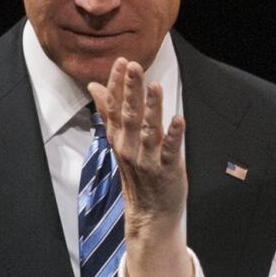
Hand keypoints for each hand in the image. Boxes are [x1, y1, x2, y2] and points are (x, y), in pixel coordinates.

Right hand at [88, 58, 193, 276]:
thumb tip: (96, 87)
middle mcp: (130, 148)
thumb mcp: (120, 143)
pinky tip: (179, 119)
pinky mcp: (167, 171)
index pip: (115, 108)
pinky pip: (170, 151)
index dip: (117, 85)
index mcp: (119, 140)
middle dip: (130, 90)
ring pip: (148, 130)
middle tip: (132, 65)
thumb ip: (110, 114)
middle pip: (129, 115)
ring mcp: (148, 160)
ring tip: (154, 85)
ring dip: (152, 108)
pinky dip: (174, 136)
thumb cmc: (137, 174)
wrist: (149, 214)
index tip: (119, 62)